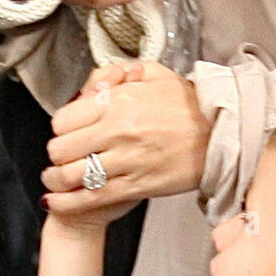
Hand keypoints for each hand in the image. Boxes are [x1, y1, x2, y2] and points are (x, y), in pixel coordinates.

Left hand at [41, 60, 209, 213]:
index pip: (64, 119)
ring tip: (55, 178)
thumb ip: (120, 73)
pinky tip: (55, 201)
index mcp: (119, 100)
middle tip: (62, 154)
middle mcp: (117, 130)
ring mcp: (125, 160)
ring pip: (71, 176)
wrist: (220, 135)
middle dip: (57, 152)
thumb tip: (96, 84)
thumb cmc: (188, 104)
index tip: (67, 130)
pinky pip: (90, 197)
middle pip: (61, 149)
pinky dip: (67, 202)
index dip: (61, 127)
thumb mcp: (155, 73)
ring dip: (56, 179)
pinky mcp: (135, 186)